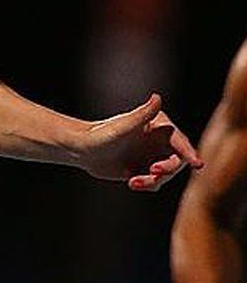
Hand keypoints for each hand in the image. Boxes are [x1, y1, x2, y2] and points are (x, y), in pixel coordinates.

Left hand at [80, 93, 202, 189]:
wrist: (83, 150)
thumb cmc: (102, 134)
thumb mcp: (124, 126)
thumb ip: (143, 114)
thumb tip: (157, 98)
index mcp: (159, 126)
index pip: (180, 141)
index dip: (190, 153)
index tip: (198, 165)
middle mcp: (159, 140)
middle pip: (176, 160)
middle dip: (167, 169)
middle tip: (153, 172)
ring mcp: (152, 156)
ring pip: (165, 174)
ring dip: (153, 180)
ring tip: (133, 181)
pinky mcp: (143, 169)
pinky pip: (154, 182)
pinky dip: (146, 185)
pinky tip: (131, 182)